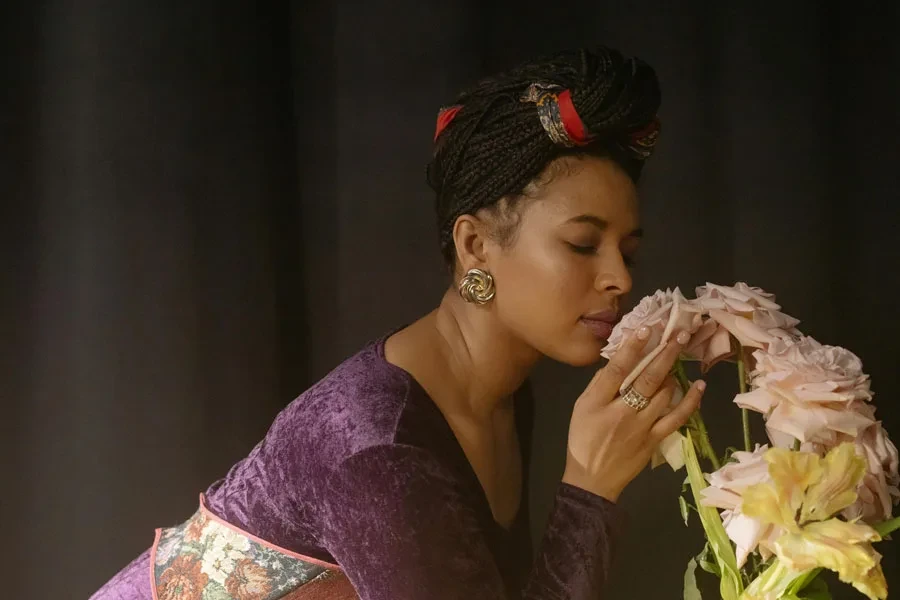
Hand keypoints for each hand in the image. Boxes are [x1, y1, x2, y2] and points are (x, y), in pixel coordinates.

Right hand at [562, 326, 705, 501]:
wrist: (592, 479)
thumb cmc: (583, 438)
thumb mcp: (580, 408)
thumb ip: (599, 384)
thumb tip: (619, 360)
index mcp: (597, 402)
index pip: (617, 369)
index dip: (632, 347)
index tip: (646, 328)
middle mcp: (621, 412)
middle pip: (646, 378)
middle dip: (664, 353)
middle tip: (679, 333)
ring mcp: (641, 426)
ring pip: (664, 394)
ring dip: (674, 371)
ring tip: (680, 351)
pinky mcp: (655, 439)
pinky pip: (677, 417)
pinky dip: (690, 401)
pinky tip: (699, 386)